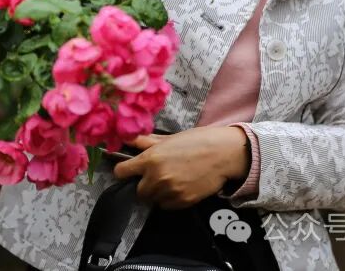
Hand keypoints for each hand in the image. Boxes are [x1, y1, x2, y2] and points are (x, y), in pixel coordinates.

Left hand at [111, 126, 249, 208]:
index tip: (129, 171)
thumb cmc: (197, 141)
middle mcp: (156, 177)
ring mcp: (169, 191)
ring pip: (153, 200)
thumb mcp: (170, 138)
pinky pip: (166, 206)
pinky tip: (180, 187)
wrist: (223, 154)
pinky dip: (170, 199)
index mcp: (151, 158)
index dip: (124, 171)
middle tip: (156, 176)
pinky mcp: (181, 202)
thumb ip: (147, 142)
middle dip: (144, 185)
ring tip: (171, 181)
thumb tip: (129, 139)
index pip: (121, 172)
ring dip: (158, 193)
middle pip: (138, 191)